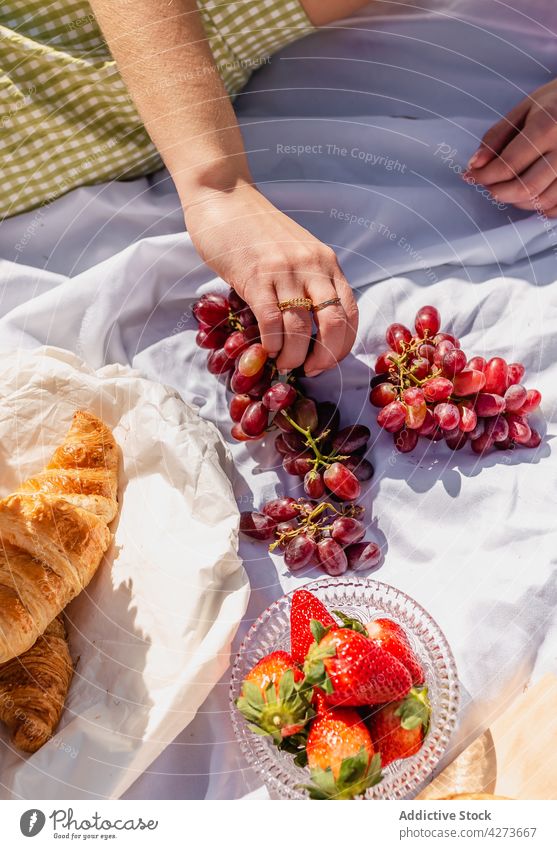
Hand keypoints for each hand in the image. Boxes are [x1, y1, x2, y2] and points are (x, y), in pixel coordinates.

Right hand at [183, 182, 357, 375]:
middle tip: (308, 370)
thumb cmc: (256, 230)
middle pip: (333, 325)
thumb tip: (309, 328)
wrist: (224, 196)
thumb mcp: (296, 253)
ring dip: (293, 356)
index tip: (327, 361)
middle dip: (324, 357)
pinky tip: (267, 350)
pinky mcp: (256, 277)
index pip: (351, 313)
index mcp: (327, 263)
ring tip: (283, 364)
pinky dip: (271, 344)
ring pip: (301, 328)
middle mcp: (312, 266)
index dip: (343, 345)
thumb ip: (308, 281)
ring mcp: (285, 271)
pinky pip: (271, 322)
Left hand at [465, 79, 556, 214]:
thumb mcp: (523, 110)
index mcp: (548, 125)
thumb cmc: (553, 104)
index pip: (509, 164)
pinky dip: (540, 208)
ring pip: (542, 201)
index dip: (484, 176)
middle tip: (489, 185)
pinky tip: (531, 195)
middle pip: (525, 188)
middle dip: (499, 192)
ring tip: (508, 188)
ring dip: (517, 201)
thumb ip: (496, 137)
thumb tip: (475, 165)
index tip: (472, 176)